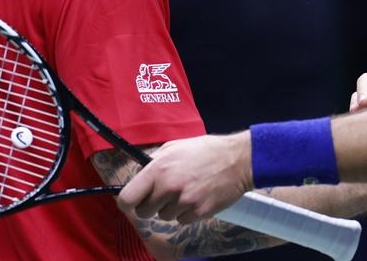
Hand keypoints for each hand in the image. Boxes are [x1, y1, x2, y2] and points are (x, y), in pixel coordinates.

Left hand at [117, 133, 251, 222]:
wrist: (238, 160)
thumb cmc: (206, 150)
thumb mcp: (175, 146)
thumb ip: (155, 161)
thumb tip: (139, 173)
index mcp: (159, 169)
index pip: (127, 198)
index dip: (127, 202)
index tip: (132, 200)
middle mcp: (168, 187)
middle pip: (144, 212)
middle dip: (150, 205)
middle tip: (163, 194)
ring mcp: (184, 202)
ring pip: (164, 216)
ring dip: (171, 208)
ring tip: (186, 191)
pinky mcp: (199, 213)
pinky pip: (182, 221)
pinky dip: (187, 213)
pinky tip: (197, 197)